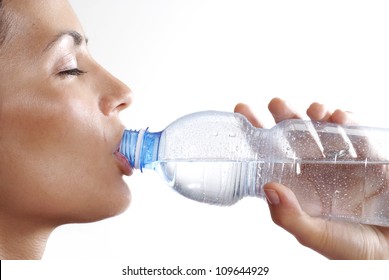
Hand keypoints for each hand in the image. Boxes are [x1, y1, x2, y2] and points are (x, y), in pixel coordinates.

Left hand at [234, 98, 388, 258]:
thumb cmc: (353, 250)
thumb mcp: (317, 237)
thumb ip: (290, 218)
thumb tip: (268, 189)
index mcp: (298, 187)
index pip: (271, 156)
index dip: (257, 135)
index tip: (242, 111)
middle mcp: (316, 171)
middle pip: (295, 137)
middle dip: (284, 116)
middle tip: (276, 103)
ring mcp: (341, 162)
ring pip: (323, 130)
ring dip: (316, 115)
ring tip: (314, 110)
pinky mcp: (368, 158)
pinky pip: (356, 134)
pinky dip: (347, 122)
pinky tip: (339, 117)